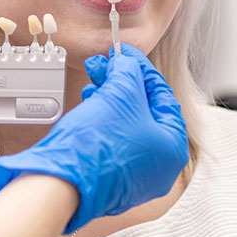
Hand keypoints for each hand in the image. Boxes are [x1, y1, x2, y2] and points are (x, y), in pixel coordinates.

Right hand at [0, 43, 187, 232]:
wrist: (63, 183)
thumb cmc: (99, 143)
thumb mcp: (121, 93)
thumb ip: (128, 71)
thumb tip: (126, 64)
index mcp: (173, 148)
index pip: (163, 96)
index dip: (141, 69)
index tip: (124, 54)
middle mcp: (159, 167)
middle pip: (143, 111)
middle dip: (120, 83)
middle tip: (101, 66)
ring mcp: (135, 177)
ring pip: (125, 125)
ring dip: (108, 99)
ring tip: (89, 86)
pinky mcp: (110, 180)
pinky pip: (111, 142)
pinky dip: (101, 120)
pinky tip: (87, 106)